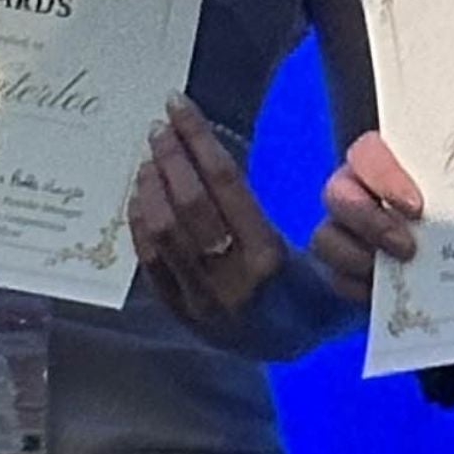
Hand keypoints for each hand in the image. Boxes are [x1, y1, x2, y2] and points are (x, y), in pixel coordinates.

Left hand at [128, 100, 288, 334]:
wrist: (297, 347)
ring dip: (150, 186)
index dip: (197, 138)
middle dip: (170, 156)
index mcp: (269, 256)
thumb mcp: (314, 246)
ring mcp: (200, 299)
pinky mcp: (179, 312)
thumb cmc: (310, 287)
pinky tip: (140, 196)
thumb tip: (220, 150)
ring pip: (162, 231)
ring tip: (149, 157)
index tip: (179, 106)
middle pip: (188, 203)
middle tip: (160, 127)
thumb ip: (268, 205)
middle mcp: (231, 278)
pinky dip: (140, 222)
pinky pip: (149, 260)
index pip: (224, 182)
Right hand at [310, 130, 422, 307]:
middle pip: (337, 191)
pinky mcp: (334, 269)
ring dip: (358, 258)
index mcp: (390, 166)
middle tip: (408, 249)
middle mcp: (358, 192)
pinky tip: (380, 297)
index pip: (369, 152)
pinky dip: (355, 288)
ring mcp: (342, 231)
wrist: (432, 278)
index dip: (384, 174)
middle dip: (370, 221)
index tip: (416, 207)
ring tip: (393, 278)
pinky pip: (331, 277)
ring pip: (325, 237)